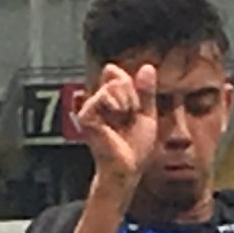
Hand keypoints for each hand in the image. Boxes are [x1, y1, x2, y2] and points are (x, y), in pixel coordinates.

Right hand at [76, 63, 155, 192]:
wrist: (128, 166)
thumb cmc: (134, 145)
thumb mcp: (146, 113)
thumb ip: (146, 91)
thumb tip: (148, 66)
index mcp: (108, 99)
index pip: (115, 72)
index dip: (130, 84)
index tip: (134, 108)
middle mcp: (96, 101)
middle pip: (116, 75)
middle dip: (131, 94)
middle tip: (129, 116)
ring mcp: (89, 107)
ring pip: (113, 84)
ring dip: (127, 101)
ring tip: (123, 119)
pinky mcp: (85, 115)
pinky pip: (104, 94)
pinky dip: (117, 105)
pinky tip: (116, 118)